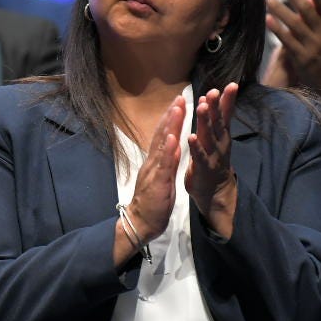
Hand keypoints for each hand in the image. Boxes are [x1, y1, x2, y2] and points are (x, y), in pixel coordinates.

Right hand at [124, 97, 185, 243]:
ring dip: (170, 126)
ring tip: (177, 109)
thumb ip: (168, 161)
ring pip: (162, 145)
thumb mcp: (162, 178)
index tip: (178, 103)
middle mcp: (153, 162)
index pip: (163, 136)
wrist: (140, 223)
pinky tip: (173, 139)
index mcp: (155, 162)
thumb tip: (175, 144)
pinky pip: (164, 165)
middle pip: (161, 135)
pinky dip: (168, 150)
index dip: (170, 119)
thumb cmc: (152, 202)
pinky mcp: (158, 182)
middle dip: (171, 116)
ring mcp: (154, 171)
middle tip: (179, 98)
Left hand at [185, 84, 239, 237]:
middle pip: (219, 122)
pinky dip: (195, 146)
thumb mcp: (216, 139)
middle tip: (215, 91)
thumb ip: (214, 121)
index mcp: (221, 136)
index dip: (228, 101)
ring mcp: (213, 156)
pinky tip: (191, 136)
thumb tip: (210, 100)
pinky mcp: (203, 169)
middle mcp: (220, 144)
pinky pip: (199, 156)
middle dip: (217, 106)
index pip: (225, 115)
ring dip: (206, 121)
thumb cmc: (212, 162)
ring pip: (209, 136)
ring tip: (203, 107)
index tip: (232, 85)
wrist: (215, 193)